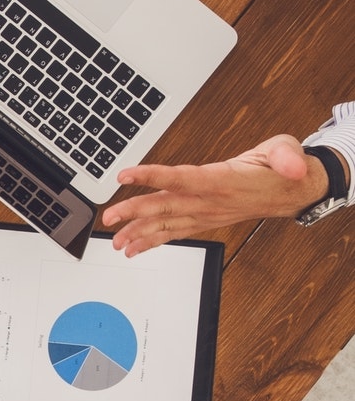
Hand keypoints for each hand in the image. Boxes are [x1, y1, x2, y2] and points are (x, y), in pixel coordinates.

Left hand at [101, 134, 324, 254]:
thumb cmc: (280, 169)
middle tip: (109, 218)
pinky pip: (174, 232)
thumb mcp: (287, 152)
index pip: (182, 179)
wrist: (289, 193)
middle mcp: (210, 202)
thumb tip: (292, 165)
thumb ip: (287, 157)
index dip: (153, 176)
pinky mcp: (204, 220)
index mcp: (223, 182)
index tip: (127, 174)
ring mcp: (205, 214)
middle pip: (167, 207)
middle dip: (135, 213)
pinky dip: (152, 240)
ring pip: (167, 224)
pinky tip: (134, 248)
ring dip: (138, 233)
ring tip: (115, 241)